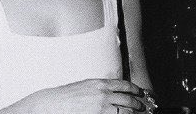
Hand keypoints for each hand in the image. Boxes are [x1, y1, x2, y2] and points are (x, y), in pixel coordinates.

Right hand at [7, 78, 150, 113]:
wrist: (52, 105)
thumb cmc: (65, 97)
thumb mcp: (83, 86)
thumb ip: (98, 88)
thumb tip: (111, 92)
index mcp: (98, 84)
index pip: (123, 84)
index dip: (135, 89)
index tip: (141, 92)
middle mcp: (102, 95)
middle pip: (128, 99)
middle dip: (139, 104)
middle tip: (143, 107)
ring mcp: (102, 108)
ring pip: (126, 112)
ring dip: (134, 113)